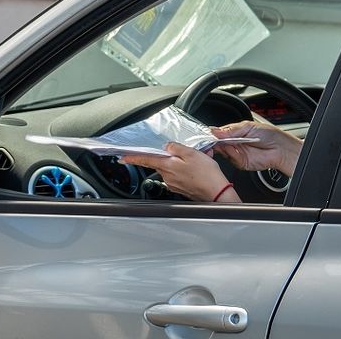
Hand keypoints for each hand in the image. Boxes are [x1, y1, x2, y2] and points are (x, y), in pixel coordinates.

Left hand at [121, 142, 239, 202]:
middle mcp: (168, 177)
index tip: (122, 157)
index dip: (132, 158)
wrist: (218, 194)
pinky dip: (187, 170)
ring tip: (197, 161)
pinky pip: (180, 176)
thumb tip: (167, 146)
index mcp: (167, 166)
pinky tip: (198, 169)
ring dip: (181, 163)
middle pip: (161, 163)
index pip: (145, 160)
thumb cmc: (207, 175)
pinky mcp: (182, 188)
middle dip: (171, 156)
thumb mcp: (191, 154)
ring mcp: (175, 184)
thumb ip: (176, 148)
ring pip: (172, 169)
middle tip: (187, 153)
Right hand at [211, 121, 302, 177]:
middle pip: (218, 144)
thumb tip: (215, 131)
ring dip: (222, 148)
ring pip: (223, 152)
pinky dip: (231, 155)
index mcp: (234, 133)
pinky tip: (234, 150)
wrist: (280, 148)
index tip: (210, 134)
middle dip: (215, 142)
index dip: (214, 134)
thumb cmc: (268, 135)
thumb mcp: (247, 127)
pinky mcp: (240, 163)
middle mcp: (234, 143)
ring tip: (225, 143)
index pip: (219, 134)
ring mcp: (237, 153)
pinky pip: (231, 160)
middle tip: (214, 140)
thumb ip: (231, 130)